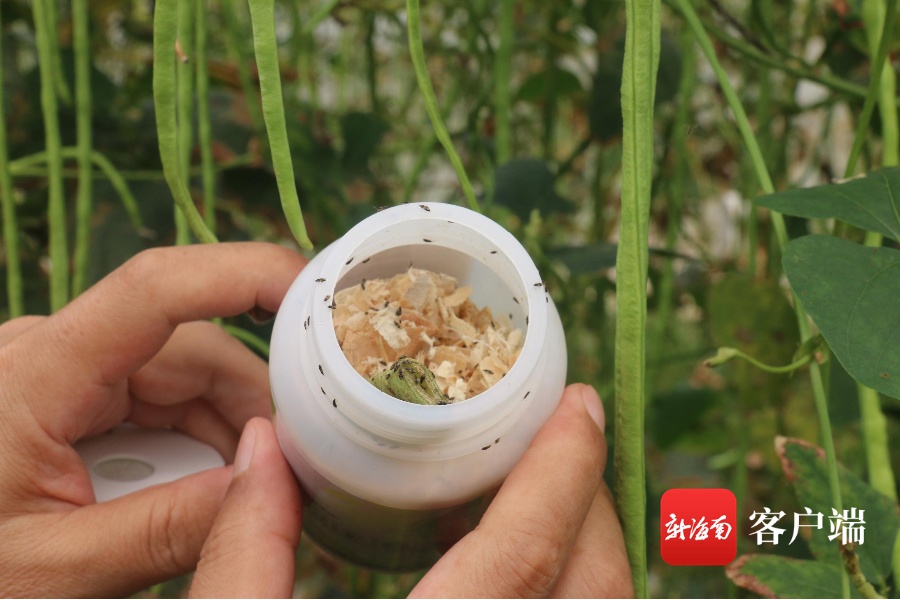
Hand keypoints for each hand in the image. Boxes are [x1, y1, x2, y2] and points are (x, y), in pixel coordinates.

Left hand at [0, 243, 305, 596]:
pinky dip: (195, 438)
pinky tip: (206, 486)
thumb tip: (271, 481)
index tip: (318, 293)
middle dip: (253, 401)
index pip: (155, 290)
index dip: (244, 274)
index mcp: (33, 373)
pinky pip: (157, 398)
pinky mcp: (70, 394)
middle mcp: (50, 351)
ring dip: (226, 427)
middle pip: (188, 345)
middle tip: (298, 465)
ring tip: (246, 492)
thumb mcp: (57, 571)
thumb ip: (169, 528)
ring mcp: (60, 370)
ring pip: (182, 373)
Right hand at [192, 384, 631, 597]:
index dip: (564, 472)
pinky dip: (559, 583)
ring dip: (583, 544)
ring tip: (539, 488)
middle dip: (590, 503)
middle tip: (563, 438)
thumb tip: (262, 442)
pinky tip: (507, 557)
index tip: (583, 402)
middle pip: (592, 585)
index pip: (524, 556)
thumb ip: (240, 549)